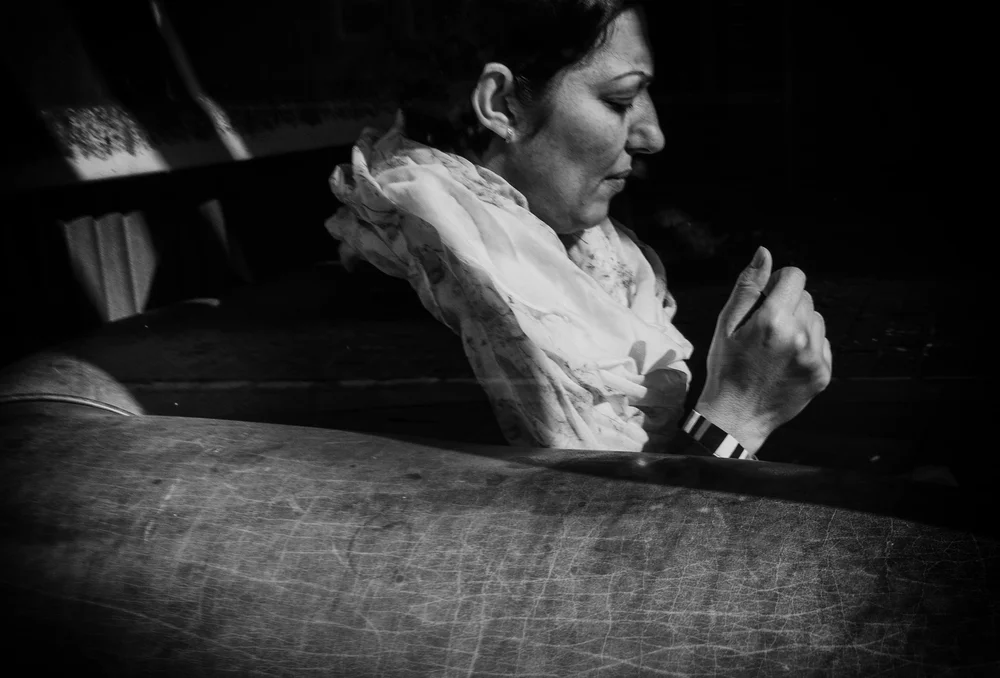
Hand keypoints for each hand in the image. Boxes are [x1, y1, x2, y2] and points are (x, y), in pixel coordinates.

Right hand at [696, 246, 831, 452]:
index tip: (764, 299)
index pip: (795, 276)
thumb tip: (765, 253)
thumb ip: (748, 287)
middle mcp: (799, 337)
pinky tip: (785, 361)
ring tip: (775, 346)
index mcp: (773, 320)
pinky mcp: (823, 374)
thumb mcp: (726, 324)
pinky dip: (807, 346)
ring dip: (799, 325)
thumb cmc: (726, 366)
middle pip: (805, 297)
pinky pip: (822, 343)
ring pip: (815, 319)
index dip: (777, 283)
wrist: (735, 416)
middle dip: (787, 304)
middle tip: (764, 329)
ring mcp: (814, 358)